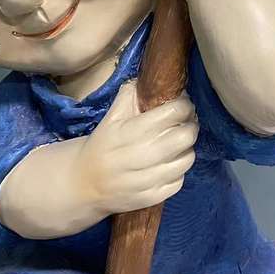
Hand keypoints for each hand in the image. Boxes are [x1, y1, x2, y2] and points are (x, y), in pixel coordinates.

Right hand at [78, 79, 197, 214]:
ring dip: (187, 149)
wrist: (84, 182)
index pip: (175, 112)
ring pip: (187, 159)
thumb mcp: (111, 116)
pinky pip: (180, 180)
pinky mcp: (152, 197)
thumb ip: (130, 95)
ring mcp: (149, 179)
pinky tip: (169, 164)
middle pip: (187, 135)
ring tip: (177, 144)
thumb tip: (150, 76)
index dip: (184, 106)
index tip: (182, 105)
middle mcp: (143, 154)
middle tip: (184, 123)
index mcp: (133, 130)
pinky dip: (178, 170)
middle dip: (190, 125)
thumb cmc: (101, 144)